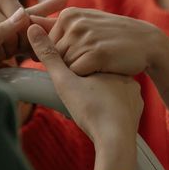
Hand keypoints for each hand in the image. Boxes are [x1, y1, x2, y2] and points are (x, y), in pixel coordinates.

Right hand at [28, 24, 141, 169]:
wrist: (117, 141)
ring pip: (108, 91)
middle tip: (76, 102)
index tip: (67, 87)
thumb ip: (49, 56)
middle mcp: (121, 71)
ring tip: (86, 112)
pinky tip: (101, 120)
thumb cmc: (90, 110)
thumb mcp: (64, 81)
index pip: (83, 58)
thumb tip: (32, 28)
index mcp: (105, 61)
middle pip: (95, 75)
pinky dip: (108, 110)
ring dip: (95, 99)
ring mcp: (131, 90)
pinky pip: (119, 105)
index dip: (70, 72)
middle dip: (83, 87)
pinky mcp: (135, 107)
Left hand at [46, 7, 164, 75]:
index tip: (83, 54)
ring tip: (99, 64)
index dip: (63, 57)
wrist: (147, 42)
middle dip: (71, 65)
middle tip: (93, 61)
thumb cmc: (112, 36)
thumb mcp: (85, 24)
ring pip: (65, 67)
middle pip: (56, 57)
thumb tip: (28, 23)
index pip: (48, 46)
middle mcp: (74, 23)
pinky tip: (103, 69)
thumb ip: (56, 27)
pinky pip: (77, 73)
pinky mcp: (95, 53)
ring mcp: (84, 37)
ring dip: (80, 72)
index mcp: (68, 15)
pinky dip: (88, 77)